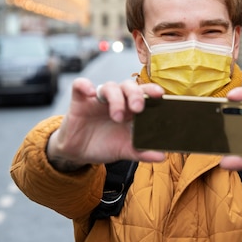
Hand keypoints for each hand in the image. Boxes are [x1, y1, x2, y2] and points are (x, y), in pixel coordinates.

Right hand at [46, 78, 165, 170]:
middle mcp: (117, 99)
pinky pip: (80, 85)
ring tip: (117, 116)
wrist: (79, 152)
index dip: (151, 90)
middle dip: (135, 94)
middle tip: (137, 109)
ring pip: (109, 86)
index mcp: (130, 108)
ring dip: (116, 99)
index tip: (160, 94)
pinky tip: (91, 92)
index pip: (143, 93)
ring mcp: (98, 98)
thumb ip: (142, 152)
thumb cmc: (105, 145)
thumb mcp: (125, 150)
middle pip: (128, 86)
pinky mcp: (79, 100)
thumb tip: (162, 156)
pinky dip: (85, 85)